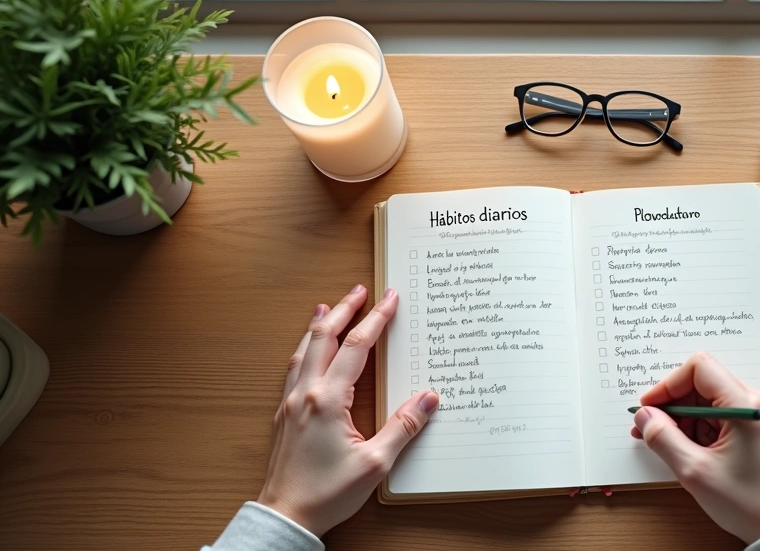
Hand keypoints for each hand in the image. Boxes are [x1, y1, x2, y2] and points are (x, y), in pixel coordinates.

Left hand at [258, 285, 439, 536]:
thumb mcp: (374, 463)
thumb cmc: (326, 494)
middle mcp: (306, 394)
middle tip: (360, 290)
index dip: (375, 319)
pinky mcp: (284, 415)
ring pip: (304, 349)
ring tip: (329, 306)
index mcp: (328, 400)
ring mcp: (291, 403)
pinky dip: (305, 348)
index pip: (356, 347)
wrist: (285, 516)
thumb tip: (428, 399)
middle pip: (324, 337)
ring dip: (320, 324)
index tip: (390, 298)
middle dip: (344, 309)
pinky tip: (309, 350)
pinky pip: (294, 368)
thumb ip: (403, 427)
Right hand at [631, 352, 759, 543]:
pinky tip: (686, 449)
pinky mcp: (752, 424)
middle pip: (701, 382)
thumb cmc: (749, 502)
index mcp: (745, 404)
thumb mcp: (695, 471)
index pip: (699, 368)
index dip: (668, 385)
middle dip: (672, 404)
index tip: (649, 407)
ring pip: (706, 398)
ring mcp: (755, 411)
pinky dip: (697, 428)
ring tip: (668, 446)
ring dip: (683, 419)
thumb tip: (644, 416)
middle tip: (650, 429)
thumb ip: (663, 438)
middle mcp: (754, 400)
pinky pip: (716, 414)